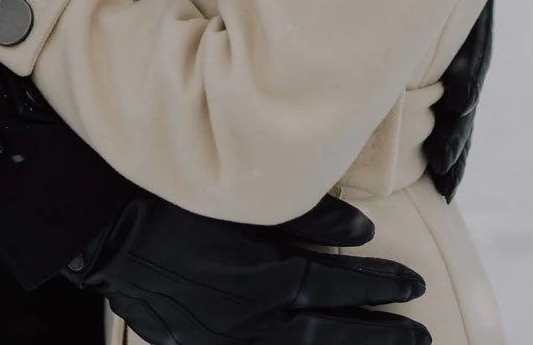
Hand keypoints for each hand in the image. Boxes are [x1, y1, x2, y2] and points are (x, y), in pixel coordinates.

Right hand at [63, 192, 430, 344]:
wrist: (109, 234)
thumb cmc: (180, 202)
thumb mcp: (244, 201)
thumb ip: (306, 217)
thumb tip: (365, 230)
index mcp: (260, 277)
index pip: (335, 288)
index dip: (379, 286)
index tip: (416, 284)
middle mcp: (249, 321)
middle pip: (328, 335)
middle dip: (379, 335)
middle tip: (423, 333)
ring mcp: (227, 344)